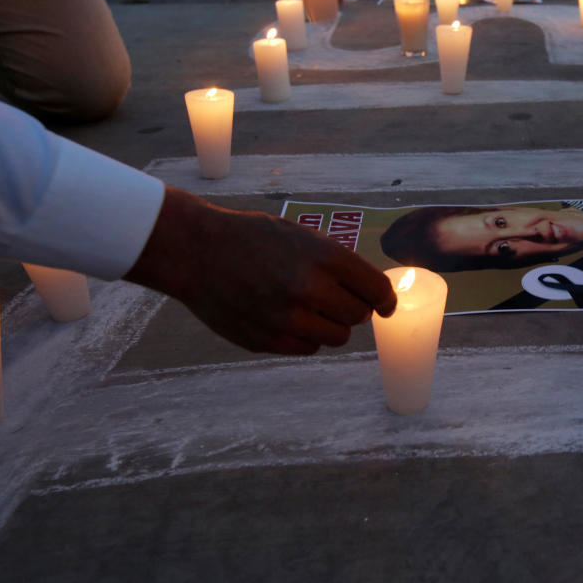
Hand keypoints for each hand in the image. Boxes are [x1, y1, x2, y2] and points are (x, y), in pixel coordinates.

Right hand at [126, 188, 396, 353]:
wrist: (197, 251)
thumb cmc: (251, 237)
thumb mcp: (301, 235)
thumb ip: (336, 262)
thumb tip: (371, 289)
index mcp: (325, 257)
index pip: (376, 290)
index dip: (385, 300)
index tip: (385, 305)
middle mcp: (311, 289)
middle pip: (358, 316)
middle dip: (352, 309)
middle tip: (335, 299)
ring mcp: (288, 319)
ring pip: (335, 337)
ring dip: (329, 325)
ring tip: (308, 308)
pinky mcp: (268, 340)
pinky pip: (306, 348)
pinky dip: (304, 337)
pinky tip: (287, 318)